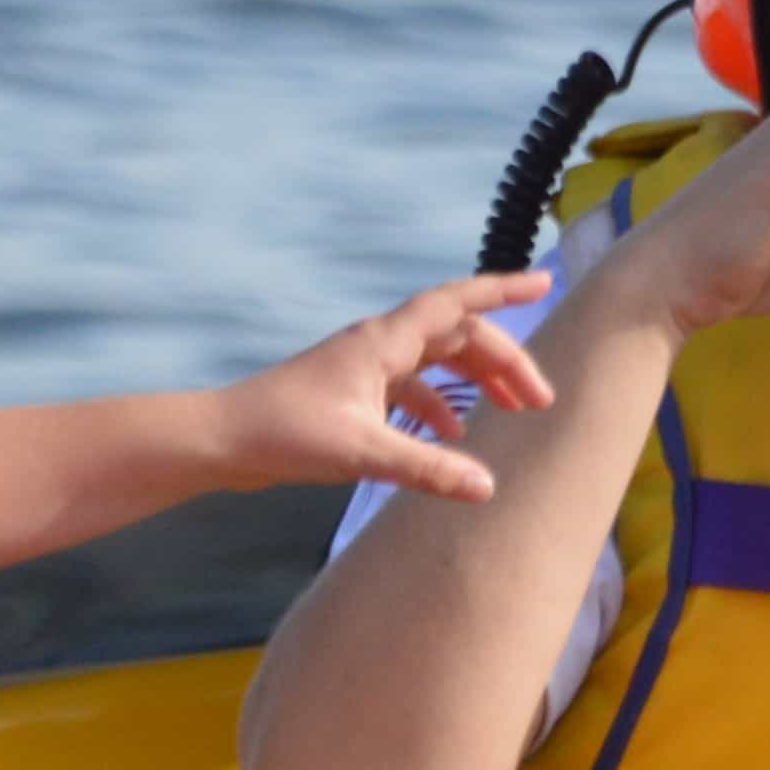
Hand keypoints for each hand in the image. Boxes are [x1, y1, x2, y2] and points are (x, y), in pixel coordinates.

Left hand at [208, 274, 560, 507]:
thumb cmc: (285, 434)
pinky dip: (439, 405)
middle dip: (503, 360)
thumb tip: (488, 486)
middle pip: (456, 336)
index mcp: (383, 342)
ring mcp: (364, 367)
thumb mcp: (363, 453)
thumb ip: (427, 468)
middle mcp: (378, 345)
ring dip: (475, 379)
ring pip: (436, 359)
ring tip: (512, 412)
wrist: (224, 440)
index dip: (503, 291)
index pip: (456, 303)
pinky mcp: (352, 392)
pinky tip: (452, 439)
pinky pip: (411, 387)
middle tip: (540, 400)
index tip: (545, 283)